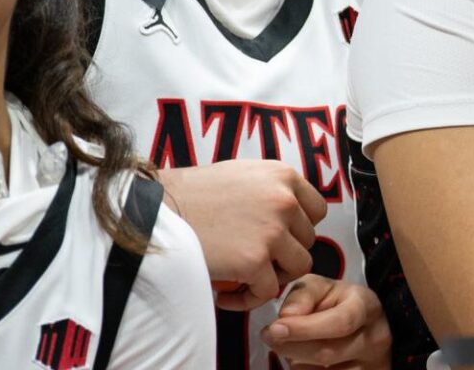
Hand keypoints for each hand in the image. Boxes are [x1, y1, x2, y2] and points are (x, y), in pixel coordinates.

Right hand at [158, 161, 327, 311]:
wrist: (156, 210)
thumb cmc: (192, 194)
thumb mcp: (241, 175)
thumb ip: (270, 190)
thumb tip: (291, 213)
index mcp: (282, 176)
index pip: (316, 210)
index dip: (300, 228)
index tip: (280, 239)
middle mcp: (284, 200)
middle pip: (308, 240)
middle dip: (286, 254)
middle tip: (258, 262)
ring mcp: (272, 231)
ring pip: (297, 267)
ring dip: (274, 277)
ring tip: (247, 280)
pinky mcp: (255, 261)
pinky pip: (268, 291)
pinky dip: (250, 299)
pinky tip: (227, 295)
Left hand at [262, 275, 392, 369]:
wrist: (365, 323)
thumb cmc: (339, 302)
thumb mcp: (322, 287)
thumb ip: (303, 295)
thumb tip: (286, 316)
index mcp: (366, 307)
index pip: (340, 322)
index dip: (305, 328)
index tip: (275, 328)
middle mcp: (375, 339)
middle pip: (327, 353)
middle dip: (291, 347)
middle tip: (268, 336)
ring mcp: (371, 366)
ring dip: (296, 362)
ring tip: (290, 346)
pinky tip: (302, 360)